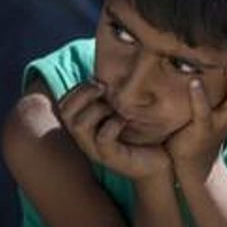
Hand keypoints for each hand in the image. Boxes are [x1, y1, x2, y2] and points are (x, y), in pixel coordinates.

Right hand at [57, 80, 171, 180]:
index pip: (65, 103)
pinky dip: (113, 125)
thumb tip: (116, 65)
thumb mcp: (129, 110)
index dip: (78, 89)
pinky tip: (125, 121)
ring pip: (79, 125)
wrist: (161, 162)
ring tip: (116, 107)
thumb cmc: (145, 133)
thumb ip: (118, 95)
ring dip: (97, 109)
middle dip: (83, 94)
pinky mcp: (110, 158)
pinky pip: (103, 138)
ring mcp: (95, 149)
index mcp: (86, 124)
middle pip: (66, 112)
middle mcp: (85, 137)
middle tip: (103, 88)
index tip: (99, 80)